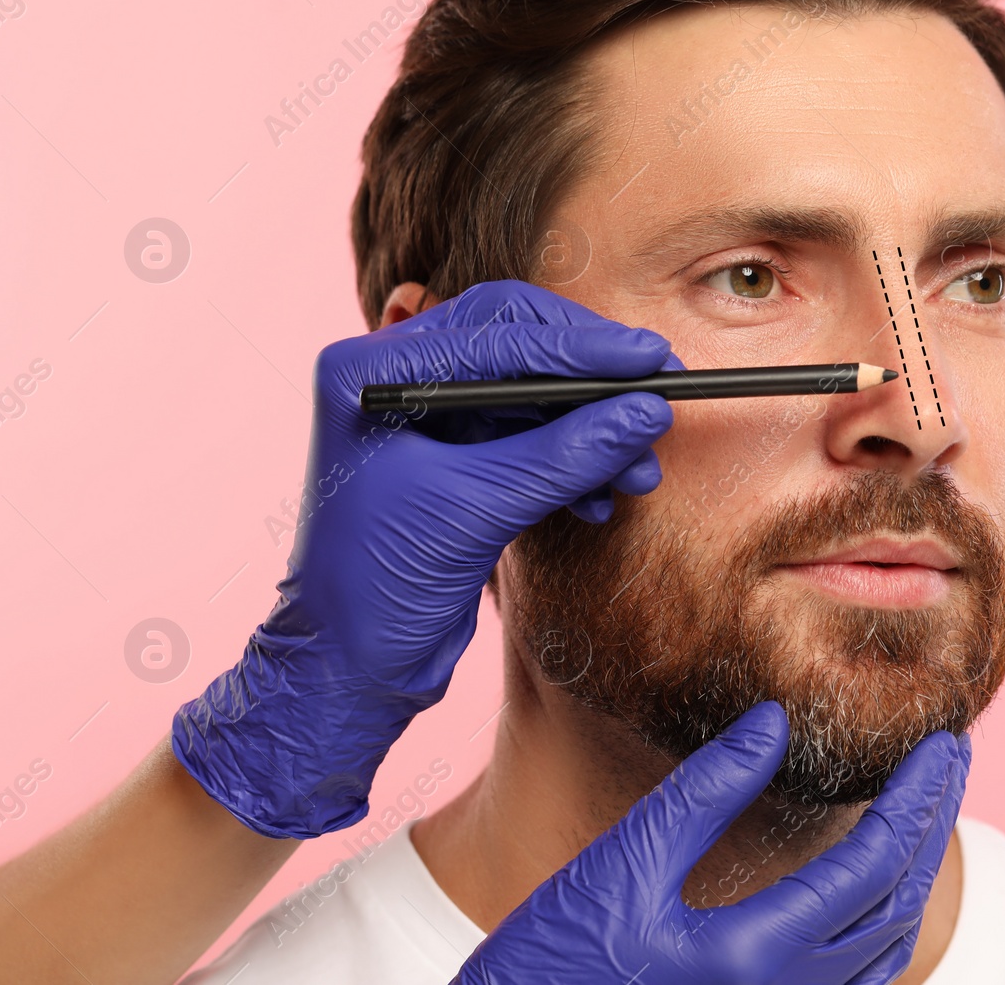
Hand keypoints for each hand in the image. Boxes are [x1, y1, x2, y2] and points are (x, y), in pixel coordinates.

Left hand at [172, 280, 679, 837]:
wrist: (345, 670)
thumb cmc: (374, 590)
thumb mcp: (476, 512)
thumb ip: (563, 456)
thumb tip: (646, 413)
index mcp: (374, 371)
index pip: (497, 333)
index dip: (583, 348)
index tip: (649, 360)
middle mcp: (397, 379)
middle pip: (520, 347)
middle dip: (592, 379)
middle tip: (658, 392)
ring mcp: (429, 419)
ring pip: (535, 397)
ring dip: (593, 431)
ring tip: (638, 472)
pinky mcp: (457, 460)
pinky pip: (532, 439)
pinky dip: (573, 464)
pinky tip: (601, 500)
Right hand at [452, 702, 971, 984]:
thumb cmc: (552, 962)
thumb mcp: (623, 866)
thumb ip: (705, 793)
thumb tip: (775, 722)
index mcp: (757, 957)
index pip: (873, 866)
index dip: (916, 798)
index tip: (941, 741)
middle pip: (895, 906)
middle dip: (932, 824)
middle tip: (954, 757)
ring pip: (883, 953)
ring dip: (915, 873)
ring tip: (926, 807)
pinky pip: (853, 984)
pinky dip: (881, 924)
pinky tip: (875, 886)